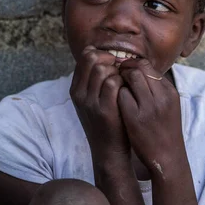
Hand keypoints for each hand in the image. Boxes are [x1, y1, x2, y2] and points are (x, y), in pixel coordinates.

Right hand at [70, 46, 130, 163]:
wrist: (109, 151)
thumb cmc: (107, 121)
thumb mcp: (93, 100)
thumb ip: (95, 80)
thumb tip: (106, 55)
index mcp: (76, 88)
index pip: (85, 56)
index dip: (102, 54)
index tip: (114, 63)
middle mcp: (79, 93)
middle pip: (92, 58)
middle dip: (110, 59)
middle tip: (121, 70)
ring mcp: (90, 102)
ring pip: (102, 69)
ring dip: (117, 71)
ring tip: (124, 82)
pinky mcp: (104, 110)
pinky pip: (113, 83)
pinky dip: (123, 82)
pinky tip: (128, 91)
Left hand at [117, 59, 185, 177]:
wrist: (167, 158)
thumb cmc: (164, 131)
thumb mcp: (168, 106)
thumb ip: (157, 89)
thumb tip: (140, 71)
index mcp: (169, 92)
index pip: (148, 65)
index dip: (133, 64)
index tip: (125, 70)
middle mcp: (161, 96)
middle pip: (139, 68)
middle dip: (125, 68)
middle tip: (116, 75)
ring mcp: (149, 106)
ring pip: (130, 78)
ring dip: (120, 79)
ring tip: (115, 87)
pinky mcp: (135, 117)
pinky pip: (122, 95)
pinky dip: (116, 93)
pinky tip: (114, 100)